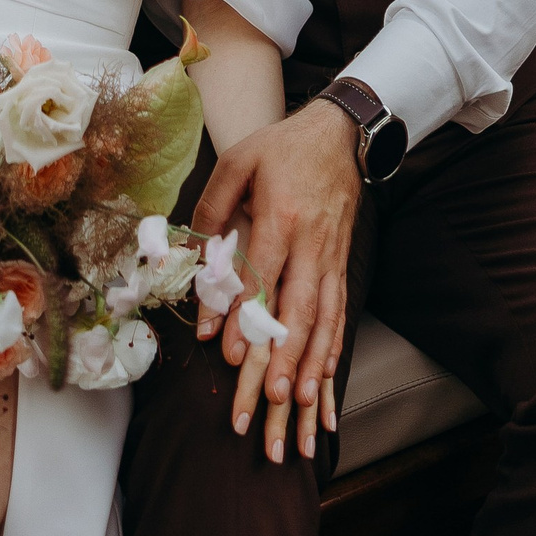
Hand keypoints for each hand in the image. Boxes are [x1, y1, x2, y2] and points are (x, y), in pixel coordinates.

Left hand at [193, 103, 360, 460]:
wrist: (339, 134)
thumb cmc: (281, 148)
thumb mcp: (238, 161)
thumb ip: (213, 206)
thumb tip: (193, 253)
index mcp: (282, 216)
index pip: (260, 275)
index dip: (241, 316)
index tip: (223, 352)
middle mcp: (311, 243)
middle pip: (296, 308)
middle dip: (282, 357)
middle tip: (267, 398)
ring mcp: (331, 257)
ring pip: (322, 318)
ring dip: (309, 363)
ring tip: (295, 401)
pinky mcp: (342, 264)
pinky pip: (339, 312)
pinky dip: (332, 347)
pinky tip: (322, 375)